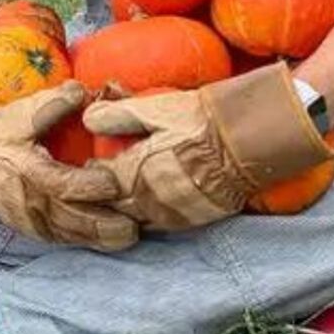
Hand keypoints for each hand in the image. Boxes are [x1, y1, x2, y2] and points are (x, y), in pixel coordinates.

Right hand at [0, 81, 138, 251]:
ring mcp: (32, 220)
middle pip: (71, 220)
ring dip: (100, 238)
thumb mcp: (20, 114)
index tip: (114, 182)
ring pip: (70, 234)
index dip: (89, 186)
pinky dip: (87, 240)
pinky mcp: (35, 228)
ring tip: (131, 236)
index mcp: (28, 173)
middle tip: (134, 227)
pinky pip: (64, 238)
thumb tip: (82, 92)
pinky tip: (111, 239)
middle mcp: (30, 203)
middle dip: (103, 226)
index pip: (62, 184)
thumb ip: (52, 104)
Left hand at [82, 62, 333, 232]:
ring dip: (126, 207)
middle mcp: (149, 200)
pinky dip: (148, 214)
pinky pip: (158, 225)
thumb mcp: (156, 109)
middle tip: (102, 180)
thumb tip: (87, 118)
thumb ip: (119, 115)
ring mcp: (170, 214)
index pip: (99, 182)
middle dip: (105, 195)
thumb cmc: (199, 120)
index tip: (88, 164)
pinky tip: (149, 201)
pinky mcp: (190, 221)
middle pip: (114, 205)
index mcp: (135, 172)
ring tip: (127, 190)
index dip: (91, 173)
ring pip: (135, 219)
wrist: (247, 142)